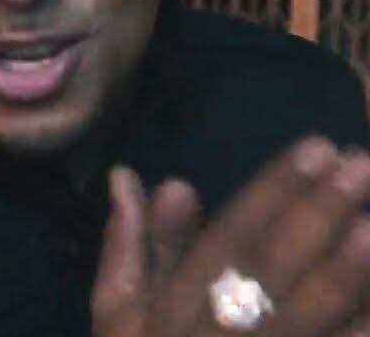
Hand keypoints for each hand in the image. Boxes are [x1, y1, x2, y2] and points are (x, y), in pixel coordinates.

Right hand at [93, 138, 369, 335]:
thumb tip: (133, 176)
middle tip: (361, 165)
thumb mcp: (119, 323)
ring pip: (302, 320)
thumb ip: (129, 251)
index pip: (223, 244)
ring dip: (342, 276)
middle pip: (266, 273)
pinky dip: (353, 329)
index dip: (268, 195)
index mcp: (170, 314)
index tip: (316, 147)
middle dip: (313, 217)